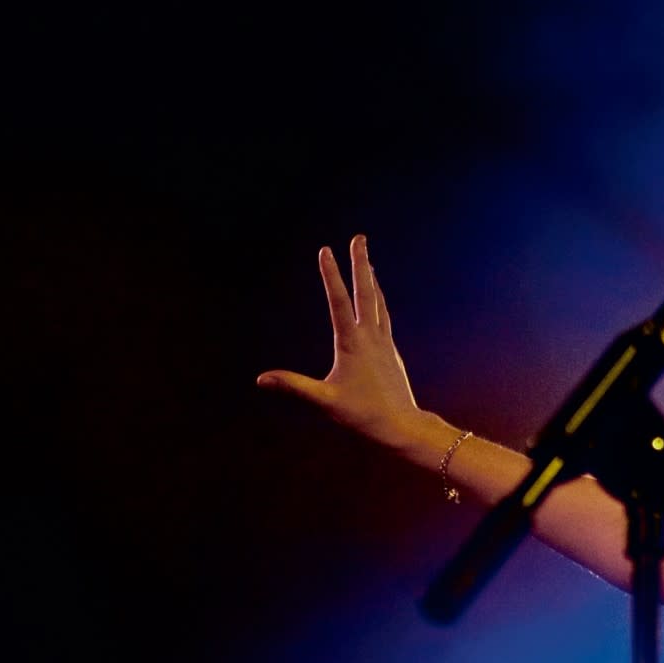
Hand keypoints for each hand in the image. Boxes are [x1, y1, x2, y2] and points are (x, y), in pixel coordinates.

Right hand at [255, 235, 434, 449]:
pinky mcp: (390, 351)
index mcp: (353, 344)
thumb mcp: (325, 401)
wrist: (402, 425)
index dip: (331, 275)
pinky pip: (384, 316)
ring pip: (378, 301)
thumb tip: (262, 378)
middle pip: (366, 291)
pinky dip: (378, 300)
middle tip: (359, 237)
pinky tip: (376, 297)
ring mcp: (384, 342)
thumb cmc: (362, 414)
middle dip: (361, 263)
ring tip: (367, 259)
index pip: (339, 302)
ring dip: (370, 278)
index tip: (325, 250)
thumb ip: (294, 386)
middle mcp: (372, 337)